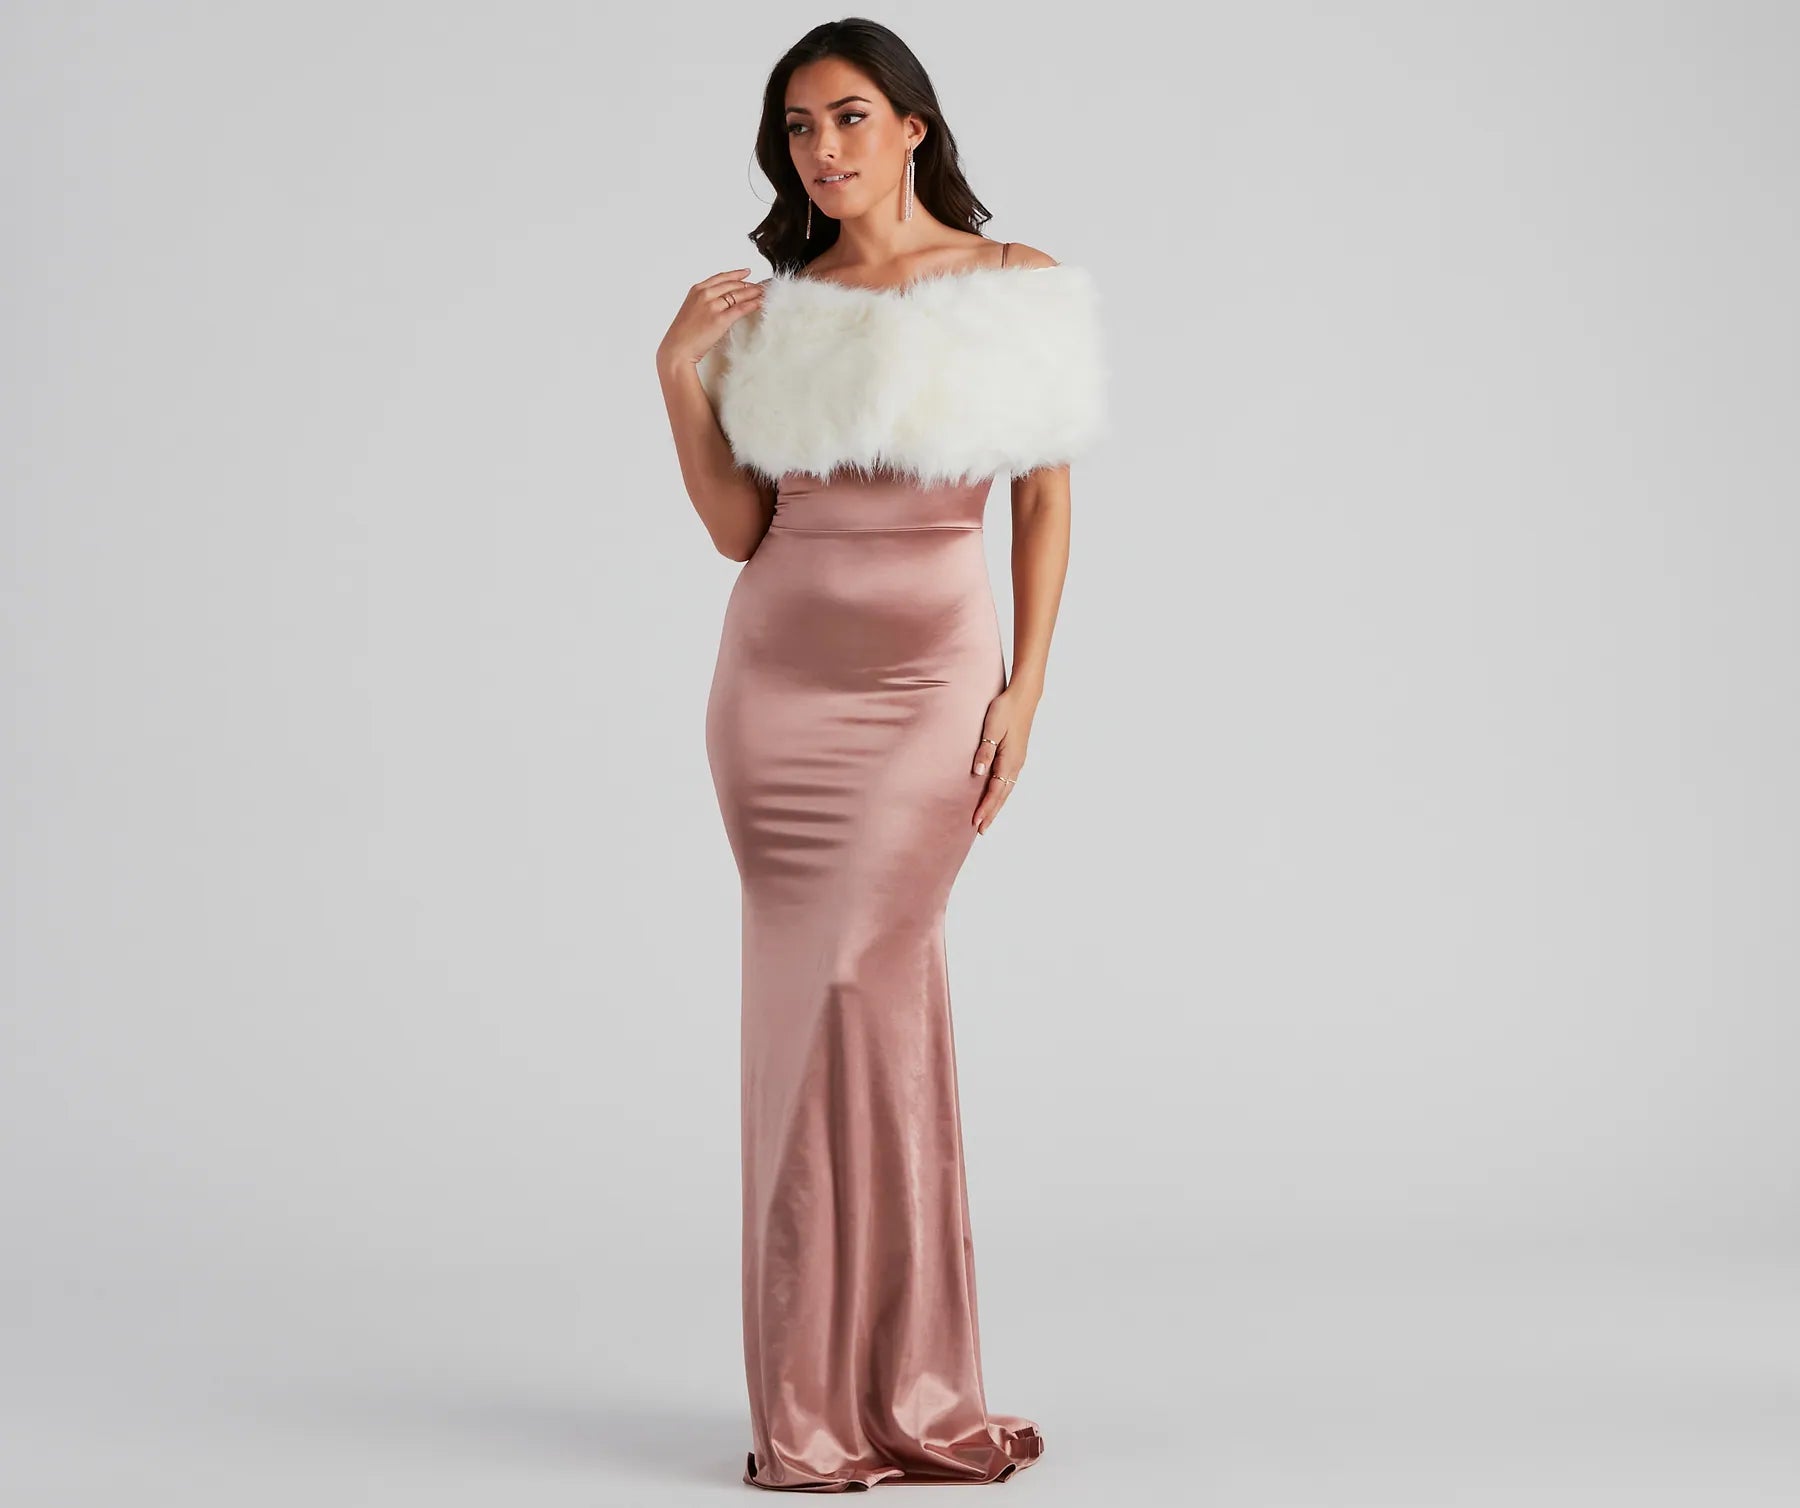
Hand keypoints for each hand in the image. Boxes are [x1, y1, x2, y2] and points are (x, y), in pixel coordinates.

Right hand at [657, 269, 765, 371]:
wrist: (676, 349)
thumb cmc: (682, 334)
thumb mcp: (691, 310)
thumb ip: (704, 302)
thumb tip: (720, 302)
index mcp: (697, 290)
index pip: (721, 278)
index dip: (736, 274)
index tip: (746, 273)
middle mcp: (705, 294)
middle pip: (732, 285)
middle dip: (749, 284)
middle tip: (761, 286)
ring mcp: (713, 306)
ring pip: (738, 294)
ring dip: (754, 292)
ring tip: (764, 292)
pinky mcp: (720, 319)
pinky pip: (741, 308)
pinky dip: (753, 304)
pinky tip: (760, 303)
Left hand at [970, 685, 1036, 834]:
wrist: (1023, 696)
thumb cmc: (1005, 709)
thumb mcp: (992, 728)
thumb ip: (985, 751)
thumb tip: (978, 773)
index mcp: (1009, 760)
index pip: (995, 791)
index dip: (985, 807)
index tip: (976, 822)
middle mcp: (1016, 764)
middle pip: (1002, 795)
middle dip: (991, 813)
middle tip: (981, 830)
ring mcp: (1018, 760)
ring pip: (1006, 789)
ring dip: (997, 805)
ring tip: (987, 818)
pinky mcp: (1017, 755)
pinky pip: (1008, 781)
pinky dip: (1001, 793)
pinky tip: (996, 795)